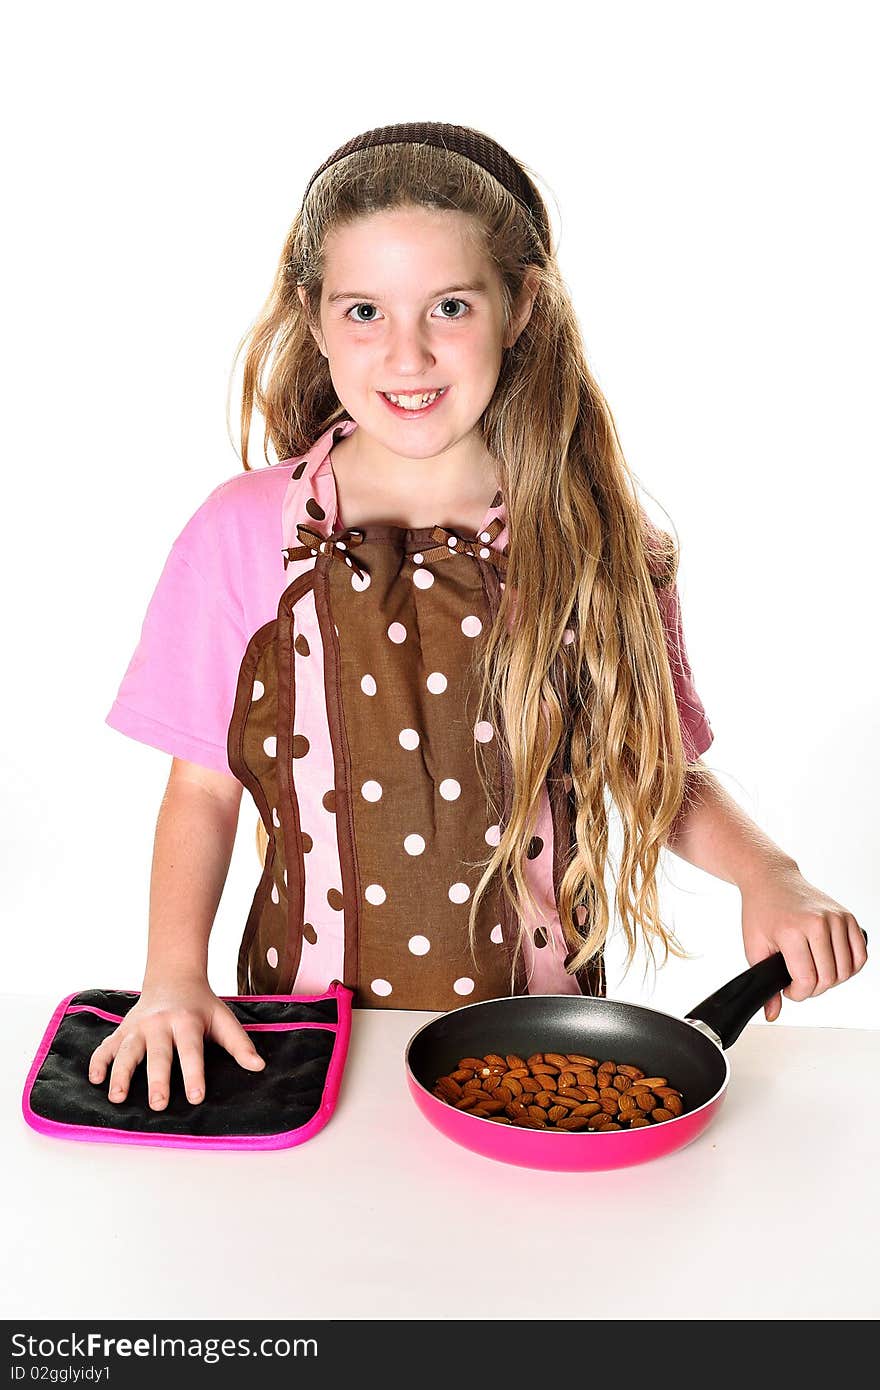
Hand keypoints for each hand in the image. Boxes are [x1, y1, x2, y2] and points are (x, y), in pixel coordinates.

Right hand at [87, 974, 265, 1109]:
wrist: (173, 977)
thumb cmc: (201, 1005)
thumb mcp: (223, 1018)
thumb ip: (239, 1044)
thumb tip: (259, 1066)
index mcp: (186, 1021)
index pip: (191, 1051)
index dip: (194, 1074)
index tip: (196, 1097)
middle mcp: (159, 1024)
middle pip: (158, 1054)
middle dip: (157, 1079)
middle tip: (158, 1104)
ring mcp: (137, 1027)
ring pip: (126, 1051)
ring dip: (120, 1074)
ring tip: (118, 1097)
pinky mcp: (122, 1030)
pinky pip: (105, 1046)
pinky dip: (98, 1062)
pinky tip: (96, 1080)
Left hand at [740, 864, 866, 1020]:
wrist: (772, 879)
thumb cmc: (761, 911)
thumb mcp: (754, 947)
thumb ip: (765, 983)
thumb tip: (772, 1013)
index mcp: (792, 931)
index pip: (806, 980)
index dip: (797, 994)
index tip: (788, 989)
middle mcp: (818, 923)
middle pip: (829, 978)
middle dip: (813, 989)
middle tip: (799, 981)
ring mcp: (836, 918)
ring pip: (846, 971)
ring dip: (831, 980)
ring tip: (813, 972)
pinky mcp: (848, 917)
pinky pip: (860, 955)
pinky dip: (850, 968)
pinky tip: (831, 966)